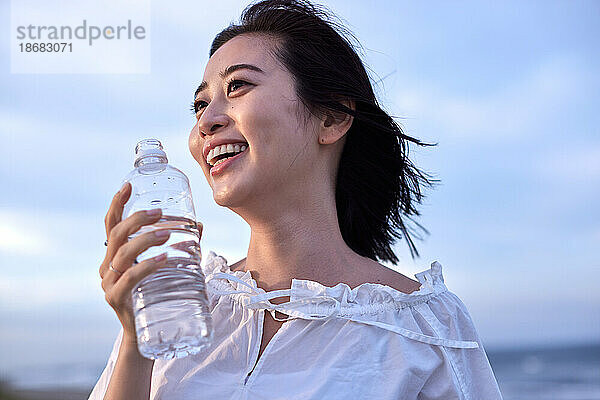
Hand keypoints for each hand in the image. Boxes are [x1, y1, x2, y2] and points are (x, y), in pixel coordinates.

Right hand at [99, 182, 171, 345]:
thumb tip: (198, 224)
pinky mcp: (116, 299)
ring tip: (167, 233)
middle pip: (116, 234)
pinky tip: (163, 259)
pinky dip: (147, 265)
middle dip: (137, 219)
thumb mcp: (165, 267)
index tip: (128, 185)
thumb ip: (181, 245)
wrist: (146, 335)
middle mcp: (107, 266)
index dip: (118, 204)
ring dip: (145, 239)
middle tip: (159, 213)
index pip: (111, 224)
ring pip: (122, 253)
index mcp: (115, 255)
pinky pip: (130, 278)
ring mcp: (109, 283)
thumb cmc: (156, 296)